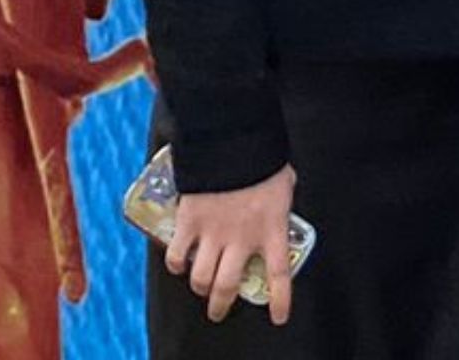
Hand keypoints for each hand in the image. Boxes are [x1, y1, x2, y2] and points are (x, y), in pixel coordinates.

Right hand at [166, 164, 296, 324]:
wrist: (231, 142)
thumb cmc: (263, 160)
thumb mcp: (284, 184)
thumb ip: (280, 203)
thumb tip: (280, 204)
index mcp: (271, 229)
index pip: (279, 275)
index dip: (279, 300)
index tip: (278, 316)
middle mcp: (241, 239)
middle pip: (227, 287)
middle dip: (221, 305)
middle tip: (219, 311)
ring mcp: (212, 233)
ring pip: (201, 278)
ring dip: (200, 286)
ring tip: (201, 285)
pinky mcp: (188, 223)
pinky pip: (175, 256)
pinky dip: (175, 264)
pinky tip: (179, 262)